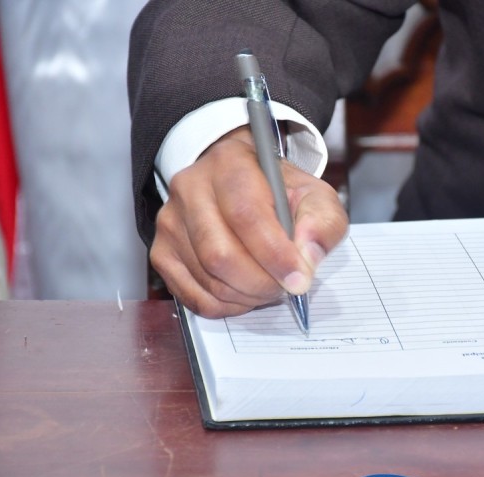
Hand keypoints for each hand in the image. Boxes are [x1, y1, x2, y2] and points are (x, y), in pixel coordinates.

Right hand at [150, 126, 347, 317]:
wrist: (242, 184)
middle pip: (220, 254)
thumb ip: (322, 223)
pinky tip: (245, 293)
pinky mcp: (161, 252)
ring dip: (247, 296)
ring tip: (269, 286)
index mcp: (230, 164)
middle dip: (261, 283)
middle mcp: (190, 188)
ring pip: (208, 279)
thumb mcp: (315, 196)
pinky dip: (226, 305)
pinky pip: (193, 296)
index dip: (274, 254)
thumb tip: (307, 258)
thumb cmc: (279, 192)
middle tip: (286, 286)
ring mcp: (170, 222)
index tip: (299, 279)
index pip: (246, 215)